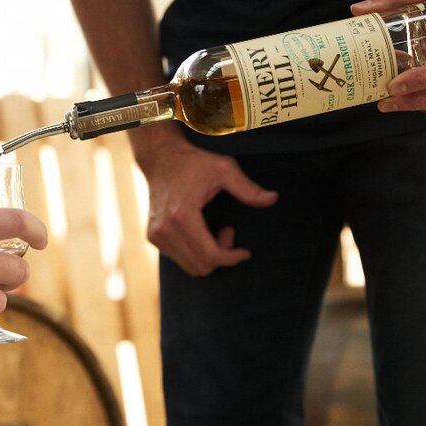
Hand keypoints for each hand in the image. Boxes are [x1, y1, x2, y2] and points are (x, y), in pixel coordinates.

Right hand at [135, 130, 277, 276]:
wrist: (160, 159)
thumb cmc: (193, 163)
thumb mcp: (223, 169)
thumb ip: (248, 188)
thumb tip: (273, 198)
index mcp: (182, 216)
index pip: (210, 255)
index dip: (231, 258)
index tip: (245, 252)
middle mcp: (165, 230)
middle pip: (201, 266)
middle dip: (221, 257)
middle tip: (229, 232)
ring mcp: (156, 236)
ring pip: (190, 267)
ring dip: (208, 256)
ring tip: (215, 232)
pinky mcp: (153, 237)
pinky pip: (180, 259)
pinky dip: (195, 253)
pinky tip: (201, 233)